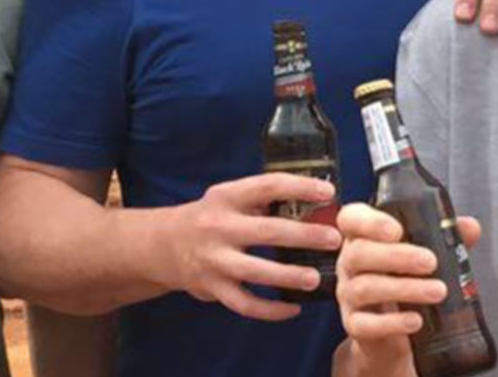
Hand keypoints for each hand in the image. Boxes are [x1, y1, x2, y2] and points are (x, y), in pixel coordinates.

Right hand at [161, 173, 340, 321]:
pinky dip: (271, 310)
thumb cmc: (210, 218)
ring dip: (288, 276)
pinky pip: (245, 304)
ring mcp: (213, 260)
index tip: (328, 192)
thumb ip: (262, 201)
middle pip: (266, 232)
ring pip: (255, 272)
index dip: (299, 187)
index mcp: (226, 197)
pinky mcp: (212, 287)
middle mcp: (218, 227)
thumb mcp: (229, 198)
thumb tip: (314, 205)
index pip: (267, 186)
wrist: (163, 245)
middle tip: (334, 240)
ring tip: (315, 279)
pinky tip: (293, 308)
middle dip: (303, 236)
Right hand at [333, 204, 480, 375]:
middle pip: (359, 253)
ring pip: (365, 287)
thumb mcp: (422, 255)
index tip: (396, 229)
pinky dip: (392, 323)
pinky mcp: (354, 325)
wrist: (391, 333)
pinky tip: (416, 320)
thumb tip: (470, 227)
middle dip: (397, 256)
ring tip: (437, 291)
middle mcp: (349, 263)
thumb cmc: (403, 282)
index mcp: (362, 238)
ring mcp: (348, 295)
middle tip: (430, 262)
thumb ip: (445, 237)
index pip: (351, 219)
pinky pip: (365, 324)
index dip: (369, 221)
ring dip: (404, 288)